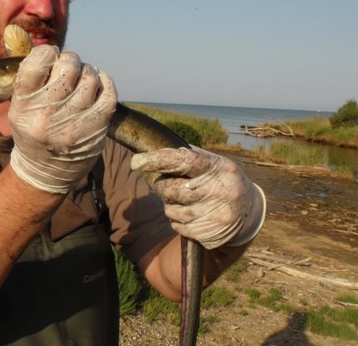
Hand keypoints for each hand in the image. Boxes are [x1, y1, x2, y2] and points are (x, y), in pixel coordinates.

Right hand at [9, 46, 116, 193]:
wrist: (46, 172)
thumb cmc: (33, 131)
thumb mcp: (19, 108)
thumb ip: (28, 78)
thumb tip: (35, 40)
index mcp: (23, 106)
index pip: (36, 64)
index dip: (47, 52)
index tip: (50, 56)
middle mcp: (47, 115)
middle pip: (68, 66)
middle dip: (70, 60)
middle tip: (69, 66)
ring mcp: (73, 123)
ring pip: (90, 77)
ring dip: (87, 71)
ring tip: (82, 78)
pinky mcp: (95, 129)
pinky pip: (108, 93)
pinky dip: (105, 82)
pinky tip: (98, 82)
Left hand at [131, 147, 265, 248]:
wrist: (249, 215)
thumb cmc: (223, 182)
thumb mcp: (216, 164)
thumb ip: (191, 157)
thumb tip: (157, 153)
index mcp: (218, 168)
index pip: (184, 161)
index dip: (158, 160)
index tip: (137, 161)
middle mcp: (218, 191)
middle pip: (170, 189)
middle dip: (163, 186)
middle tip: (172, 184)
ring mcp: (213, 215)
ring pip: (171, 209)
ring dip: (171, 204)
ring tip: (187, 200)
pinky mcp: (208, 234)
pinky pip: (177, 226)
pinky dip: (178, 220)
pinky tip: (192, 214)